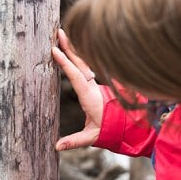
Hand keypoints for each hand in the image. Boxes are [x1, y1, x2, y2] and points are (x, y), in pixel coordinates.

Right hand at [52, 29, 103, 150]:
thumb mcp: (92, 137)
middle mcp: (93, 86)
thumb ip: (74, 141)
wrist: (126, 125)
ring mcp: (95, 84)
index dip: (65, 63)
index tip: (54, 50)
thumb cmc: (108, 130)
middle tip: (58, 32)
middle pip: (79, 63)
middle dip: (69, 47)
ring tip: (63, 35)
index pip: (75, 75)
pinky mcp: (95, 84)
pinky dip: (77, 56)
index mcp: (90, 96)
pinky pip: (85, 66)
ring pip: (83, 62)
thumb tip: (56, 147)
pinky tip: (71, 48)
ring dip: (73, 49)